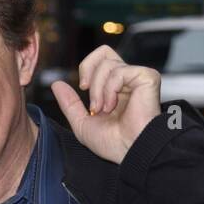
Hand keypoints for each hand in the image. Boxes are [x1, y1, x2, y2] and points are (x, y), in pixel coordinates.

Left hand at [51, 45, 160, 164]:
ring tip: (104, 109)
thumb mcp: (82, 123)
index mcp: (115, 88)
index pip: (100, 59)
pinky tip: (113, 105)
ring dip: (98, 89)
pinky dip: (110, 89)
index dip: (86, 67)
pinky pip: (119, 71)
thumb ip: (70, 104)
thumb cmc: (112, 144)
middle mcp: (127, 80)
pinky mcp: (147, 77)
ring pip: (107, 64)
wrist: (129, 151)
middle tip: (85, 88)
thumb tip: (56, 84)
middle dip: (88, 68)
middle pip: (104, 52)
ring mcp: (138, 77)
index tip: (83, 88)